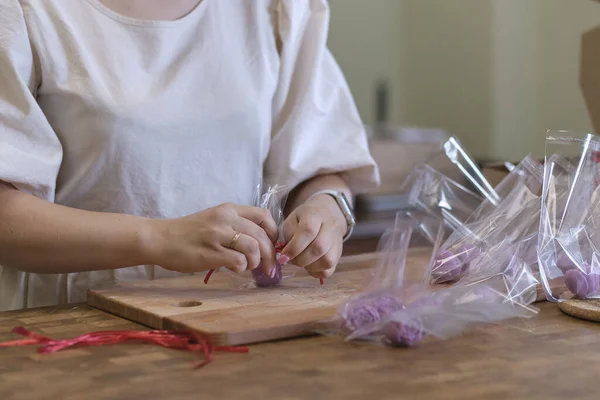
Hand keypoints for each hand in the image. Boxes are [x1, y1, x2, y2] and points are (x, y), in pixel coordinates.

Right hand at [148, 203, 277, 273]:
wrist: (160, 239)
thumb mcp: (214, 220)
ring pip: (253, 247)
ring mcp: (217, 235)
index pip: (264, 216)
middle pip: (262, 235)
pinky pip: (238, 260)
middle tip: (268, 267)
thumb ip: (235, 227)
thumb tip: (260, 244)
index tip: (271, 246)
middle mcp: (225, 219)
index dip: (273, 233)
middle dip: (269, 254)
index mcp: (228, 210)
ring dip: (256, 261)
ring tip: (248, 267)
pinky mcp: (209, 253)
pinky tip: (234, 268)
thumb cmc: (188, 233)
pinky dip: (242, 267)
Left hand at [280, 194, 346, 278]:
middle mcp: (330, 227)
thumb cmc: (304, 219)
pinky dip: (317, 272)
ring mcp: (337, 241)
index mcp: (315, 215)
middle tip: (291, 260)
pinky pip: (331, 269)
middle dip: (301, 260)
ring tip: (301, 262)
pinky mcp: (339, 254)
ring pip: (328, 261)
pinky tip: (310, 266)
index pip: (308, 231)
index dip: (294, 248)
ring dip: (310, 267)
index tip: (283, 257)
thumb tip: (286, 256)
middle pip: (319, 248)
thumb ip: (289, 235)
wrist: (326, 214)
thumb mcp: (292, 220)